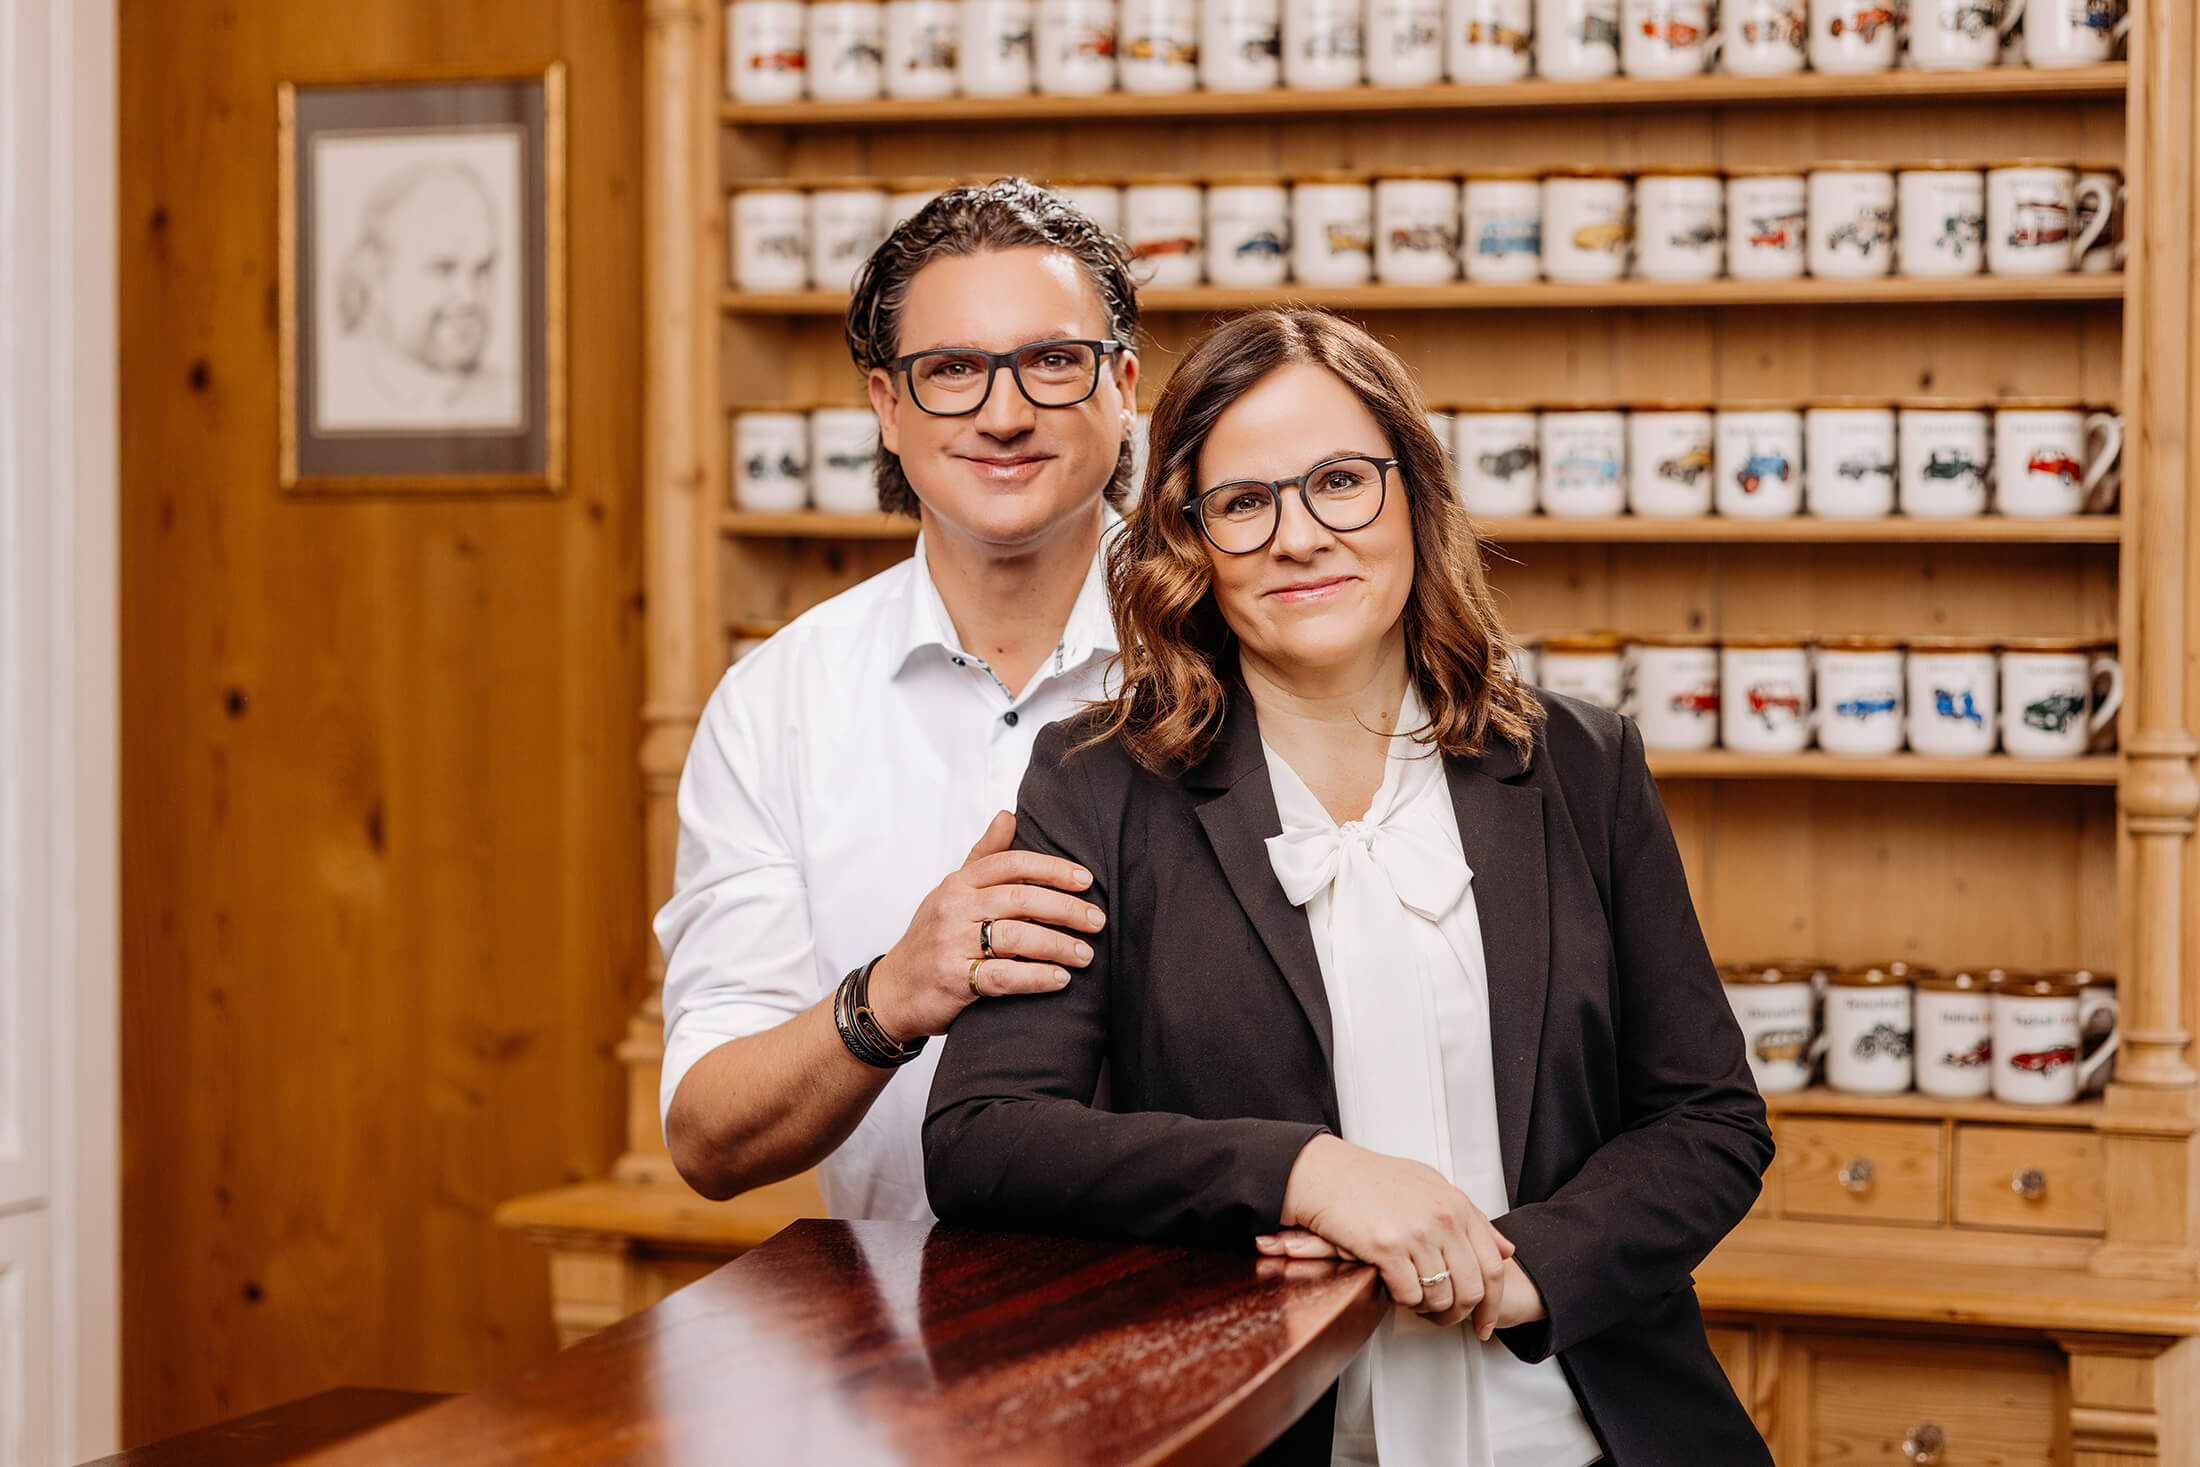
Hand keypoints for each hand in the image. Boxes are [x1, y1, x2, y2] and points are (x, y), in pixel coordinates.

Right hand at [866, 811, 1105, 1039]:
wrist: (894, 990)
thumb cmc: (932, 938)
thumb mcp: (952, 891)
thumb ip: (983, 856)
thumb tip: (1008, 815)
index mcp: (958, 883)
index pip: (1011, 864)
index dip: (1052, 869)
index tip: (1086, 880)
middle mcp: (953, 909)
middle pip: (1020, 899)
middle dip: (1066, 909)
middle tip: (1097, 921)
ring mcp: (951, 944)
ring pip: (1016, 937)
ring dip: (1058, 945)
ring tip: (1085, 954)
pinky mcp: (953, 979)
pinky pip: (1004, 976)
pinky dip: (1037, 977)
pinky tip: (1060, 979)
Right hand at [1270, 1135, 1517, 1336]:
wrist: (1324, 1173)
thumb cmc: (1371, 1179)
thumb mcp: (1430, 1186)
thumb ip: (1470, 1217)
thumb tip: (1505, 1249)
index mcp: (1455, 1204)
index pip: (1492, 1265)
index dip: (1492, 1303)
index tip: (1485, 1323)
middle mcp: (1442, 1217)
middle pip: (1471, 1287)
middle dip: (1460, 1314)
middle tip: (1446, 1321)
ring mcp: (1415, 1232)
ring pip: (1440, 1295)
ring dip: (1429, 1309)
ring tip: (1415, 1302)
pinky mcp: (1386, 1247)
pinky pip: (1408, 1294)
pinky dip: (1403, 1301)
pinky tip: (1395, 1290)